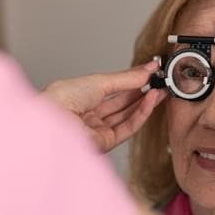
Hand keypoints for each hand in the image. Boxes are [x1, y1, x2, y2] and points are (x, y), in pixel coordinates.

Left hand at [41, 60, 167, 151]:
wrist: (52, 122)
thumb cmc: (62, 100)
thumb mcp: (98, 81)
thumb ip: (126, 78)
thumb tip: (147, 70)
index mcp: (81, 98)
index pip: (113, 89)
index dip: (132, 80)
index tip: (151, 72)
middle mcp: (89, 115)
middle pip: (122, 103)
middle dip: (143, 91)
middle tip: (161, 80)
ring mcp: (97, 130)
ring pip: (127, 115)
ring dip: (146, 102)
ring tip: (162, 89)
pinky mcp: (105, 143)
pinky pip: (128, 127)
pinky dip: (142, 113)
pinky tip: (152, 100)